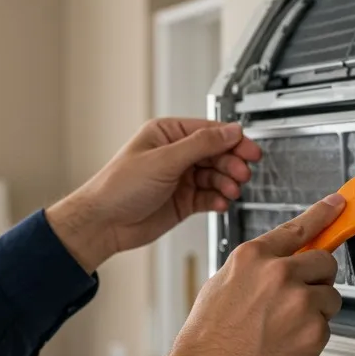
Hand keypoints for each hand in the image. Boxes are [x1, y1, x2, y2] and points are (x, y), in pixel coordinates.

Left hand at [46, 118, 261, 272]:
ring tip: (231, 191)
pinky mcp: (183, 200)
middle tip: (242, 173)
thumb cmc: (119, 187)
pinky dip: (218, 199)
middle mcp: (176, 154)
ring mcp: (180, 178)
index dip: (233, 140)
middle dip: (232, 163)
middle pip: (217, 154)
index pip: (209, 132)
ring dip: (227, 183)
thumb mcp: (164, 160)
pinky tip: (221, 202)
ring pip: (215, 176)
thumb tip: (231, 131)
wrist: (104, 224)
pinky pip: (209, 196)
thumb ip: (201, 145)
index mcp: (167, 134)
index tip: (250, 150)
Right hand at [144, 194, 345, 355]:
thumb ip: (256, 269)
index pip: (299, 228)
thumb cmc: (207, 341)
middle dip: (317, 279)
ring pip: (330, 298)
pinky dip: (311, 338)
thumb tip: (280, 262)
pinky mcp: (314, 333)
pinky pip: (326, 328)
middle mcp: (279, 274)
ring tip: (283, 331)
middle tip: (298, 300)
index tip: (339, 205)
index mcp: (254, 257)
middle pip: (324, 262)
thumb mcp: (221, 286)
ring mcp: (300, 303)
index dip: (324, 214)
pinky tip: (284, 348)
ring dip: (315, 312)